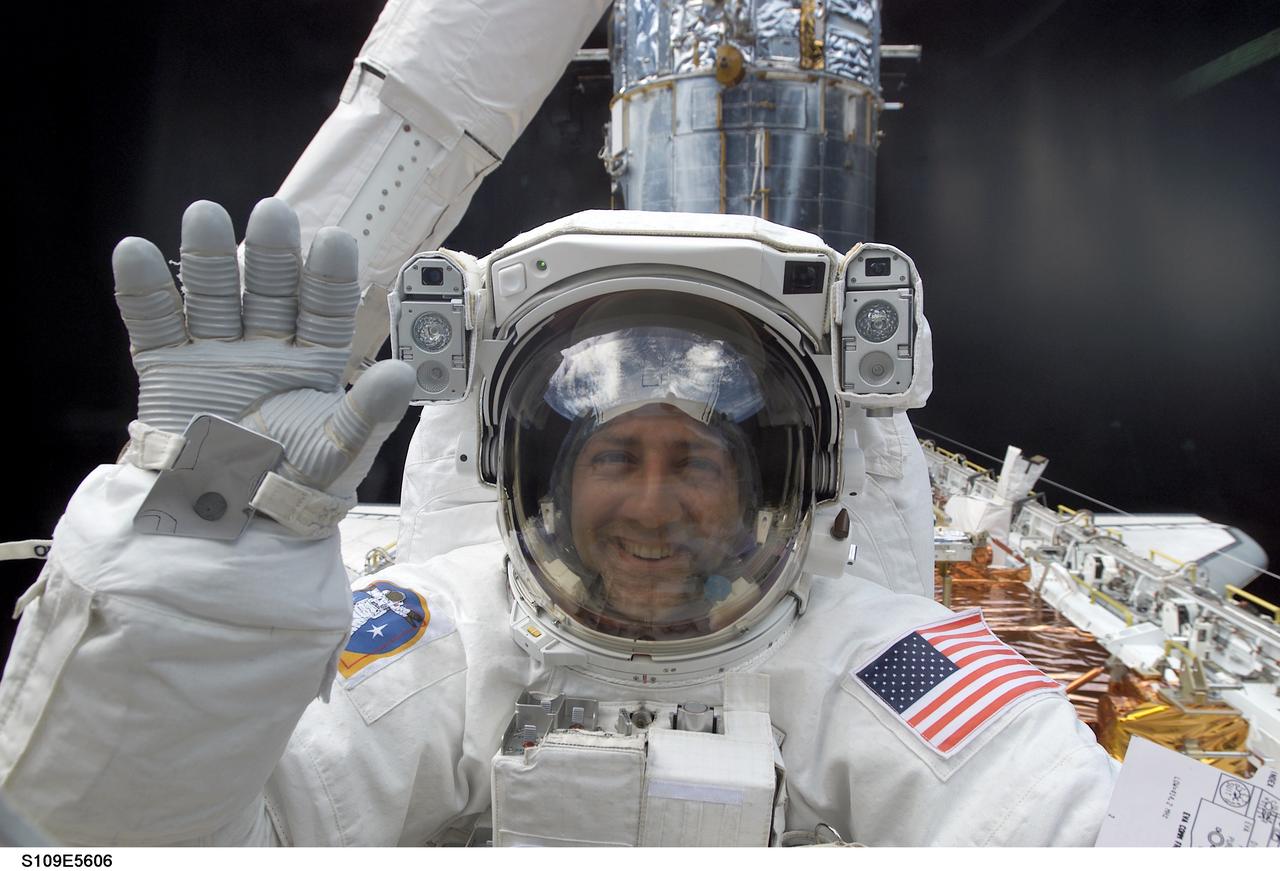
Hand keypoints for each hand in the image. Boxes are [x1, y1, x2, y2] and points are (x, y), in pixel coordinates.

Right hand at [112, 198, 413, 499]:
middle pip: (268, 289)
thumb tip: (403, 374)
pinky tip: (136, 251)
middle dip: (270, 254)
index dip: (329, 276)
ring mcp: (215, 351)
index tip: (335, 240)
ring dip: (207, 257)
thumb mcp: (337, 450)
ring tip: (204, 215)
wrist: (228, 520)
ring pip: (212, 294)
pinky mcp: (168, 366)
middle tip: (273, 213)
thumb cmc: (292, 484)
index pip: (324, 308)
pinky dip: (144, 289)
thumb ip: (367, 412)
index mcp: (312, 358)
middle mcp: (265, 345)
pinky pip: (155, 321)